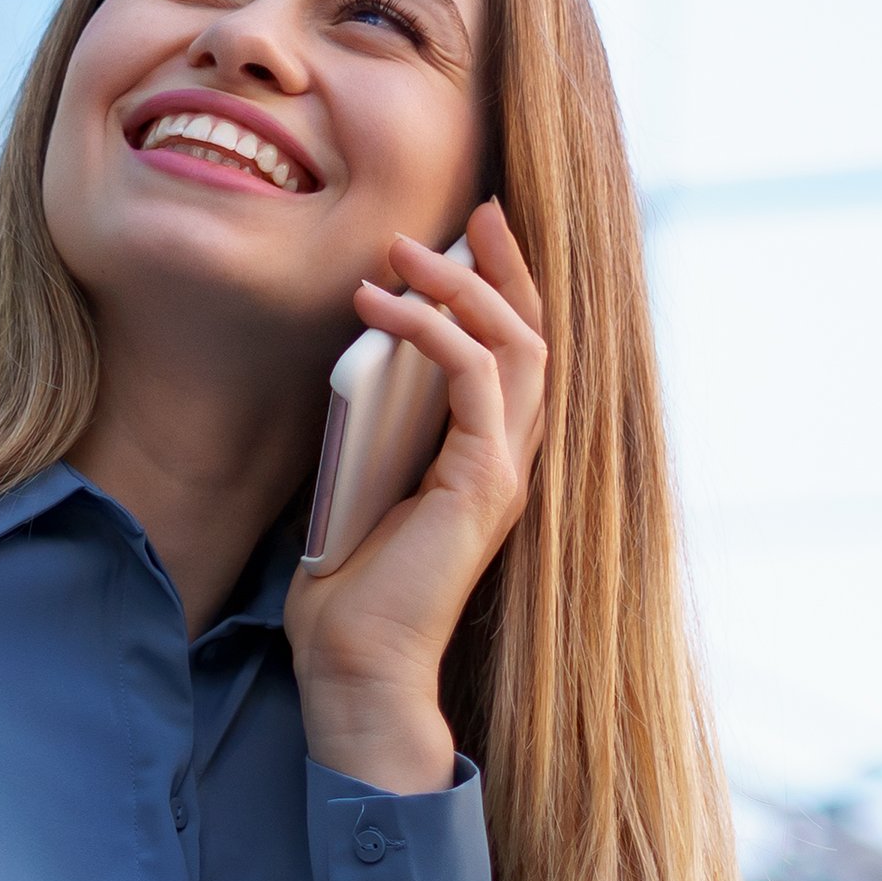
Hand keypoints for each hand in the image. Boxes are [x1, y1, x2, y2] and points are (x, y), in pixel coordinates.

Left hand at [286, 199, 547, 791]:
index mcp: (485, 461)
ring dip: (461, 285)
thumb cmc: (348, 597)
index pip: (514, 357)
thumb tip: (350, 377)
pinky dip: (433, 333)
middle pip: (533, 336)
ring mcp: (504, 470)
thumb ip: (369, 438)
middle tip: (474, 211)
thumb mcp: (356, 490)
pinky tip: (384, 309)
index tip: (476, 232)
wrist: (358, 669)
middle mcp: (509, 460)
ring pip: (514, 346)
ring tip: (403, 249)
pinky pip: (474, 379)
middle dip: (506, 265)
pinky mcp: (484, 481)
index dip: (505, 289)